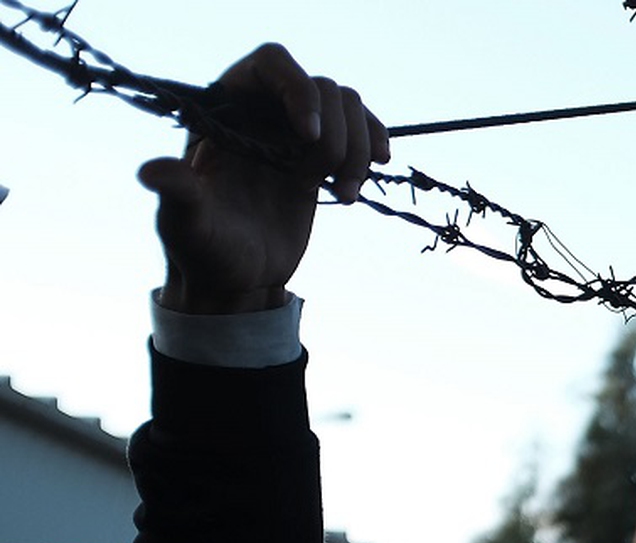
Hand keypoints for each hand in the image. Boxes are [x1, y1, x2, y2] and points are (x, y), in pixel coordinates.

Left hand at [140, 43, 388, 313]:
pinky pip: (363, 129)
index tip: (308, 136)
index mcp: (225, 109)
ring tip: (344, 194)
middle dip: (334, 137)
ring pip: (348, 106)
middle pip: (321, 87)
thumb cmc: (203, 249)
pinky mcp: (326, 156)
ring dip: (357, 149)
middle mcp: (264, 111)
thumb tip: (152, 173)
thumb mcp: (186, 224)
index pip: (271, 64)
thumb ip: (177, 194)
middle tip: (318, 185)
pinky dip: (375, 145)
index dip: (298, 89)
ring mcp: (298, 133)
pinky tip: (372, 171)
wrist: (237, 278)